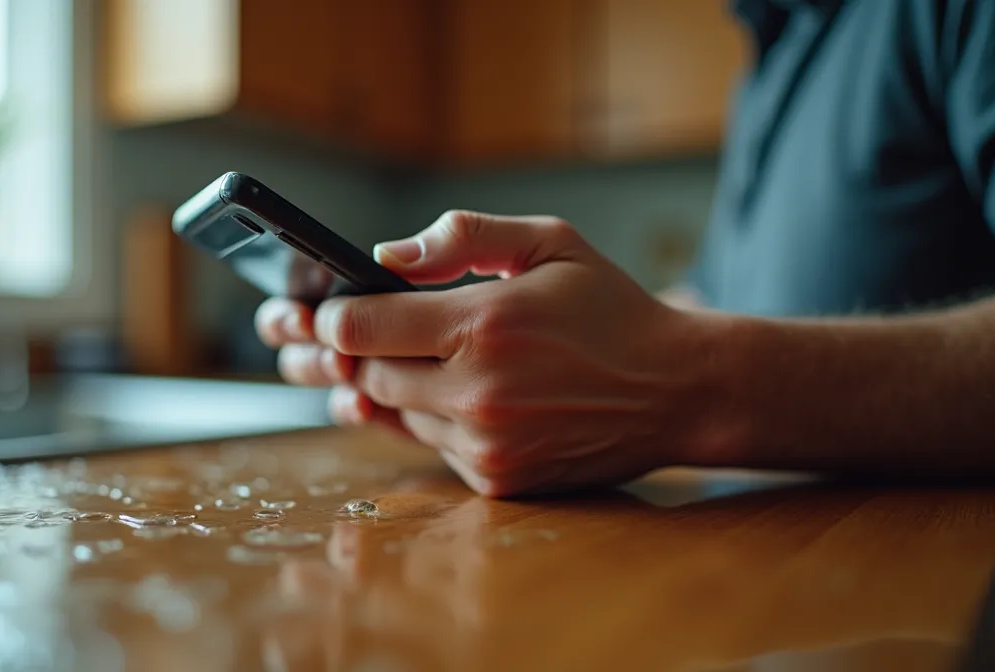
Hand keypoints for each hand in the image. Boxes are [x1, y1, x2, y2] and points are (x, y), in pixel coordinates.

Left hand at [255, 211, 717, 495]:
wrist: (675, 390)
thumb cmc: (611, 309)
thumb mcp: (550, 241)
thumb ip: (463, 236)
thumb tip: (385, 255)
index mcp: (485, 323)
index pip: (360, 328)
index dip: (328, 317)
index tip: (320, 308)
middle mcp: (478, 391)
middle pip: (365, 375)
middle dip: (342, 354)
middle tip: (320, 336)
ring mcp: (485, 443)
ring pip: (392, 413)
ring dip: (384, 386)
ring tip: (375, 365)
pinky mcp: (496, 477)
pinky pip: (429, 445)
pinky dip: (427, 419)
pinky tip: (442, 395)